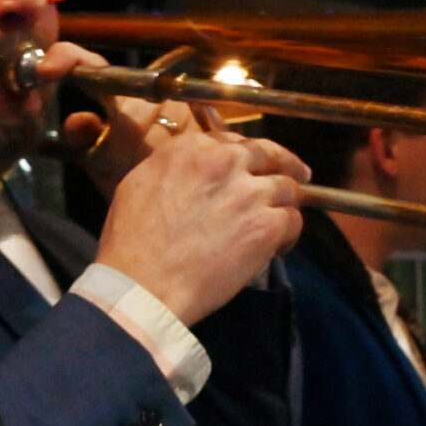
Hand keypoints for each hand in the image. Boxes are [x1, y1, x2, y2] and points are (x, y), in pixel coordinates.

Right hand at [91, 125, 306, 324]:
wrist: (144, 284)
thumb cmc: (131, 241)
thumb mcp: (138, 183)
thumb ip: (171, 165)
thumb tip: (188, 167)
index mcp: (191, 148)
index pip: (231, 141)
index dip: (244, 156)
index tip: (250, 166)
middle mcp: (225, 162)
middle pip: (268, 154)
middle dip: (282, 164)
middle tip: (294, 174)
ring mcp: (250, 193)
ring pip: (287, 187)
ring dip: (286, 202)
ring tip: (282, 218)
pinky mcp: (266, 226)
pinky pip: (293, 221)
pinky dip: (288, 234)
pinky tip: (278, 246)